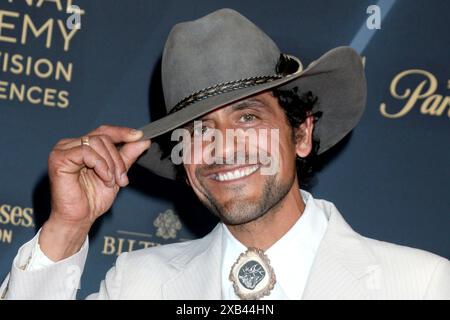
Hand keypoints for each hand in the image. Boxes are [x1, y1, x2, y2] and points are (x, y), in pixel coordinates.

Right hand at [39, 125, 150, 260]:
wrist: (80, 218)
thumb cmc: (92, 199)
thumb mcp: (116, 174)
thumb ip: (127, 156)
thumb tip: (142, 140)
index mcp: (83, 147)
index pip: (104, 131)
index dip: (122, 132)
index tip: (139, 136)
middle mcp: (71, 145)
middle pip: (103, 138)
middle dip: (117, 159)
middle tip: (122, 178)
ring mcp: (63, 150)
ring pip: (97, 143)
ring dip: (110, 164)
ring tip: (111, 182)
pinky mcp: (59, 158)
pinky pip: (86, 152)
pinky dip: (100, 166)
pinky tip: (104, 178)